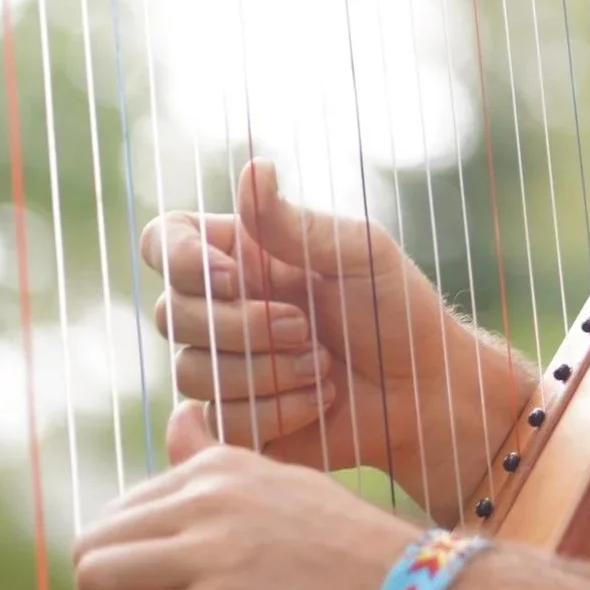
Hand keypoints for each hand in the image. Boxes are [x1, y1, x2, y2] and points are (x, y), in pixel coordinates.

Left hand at [73, 429, 416, 589]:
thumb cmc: (349, 555)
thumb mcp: (281, 486)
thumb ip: (217, 459)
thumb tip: (178, 416)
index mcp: (222, 468)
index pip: (125, 509)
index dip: (124, 561)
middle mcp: (208, 498)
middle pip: (96, 540)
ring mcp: (209, 551)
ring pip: (96, 578)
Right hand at [143, 159, 531, 522]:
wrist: (425, 391)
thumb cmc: (396, 309)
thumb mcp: (357, 251)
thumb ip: (295, 223)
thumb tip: (255, 168)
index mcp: (242, 254)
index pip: (165, 241)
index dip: (180, 259)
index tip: (234, 277)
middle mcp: (224, 307)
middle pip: (172, 312)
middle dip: (242, 326)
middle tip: (306, 327)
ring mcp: (226, 365)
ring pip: (191, 371)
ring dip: (265, 372)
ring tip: (324, 366)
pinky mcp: (236, 420)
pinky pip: (220, 420)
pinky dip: (276, 412)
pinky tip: (321, 398)